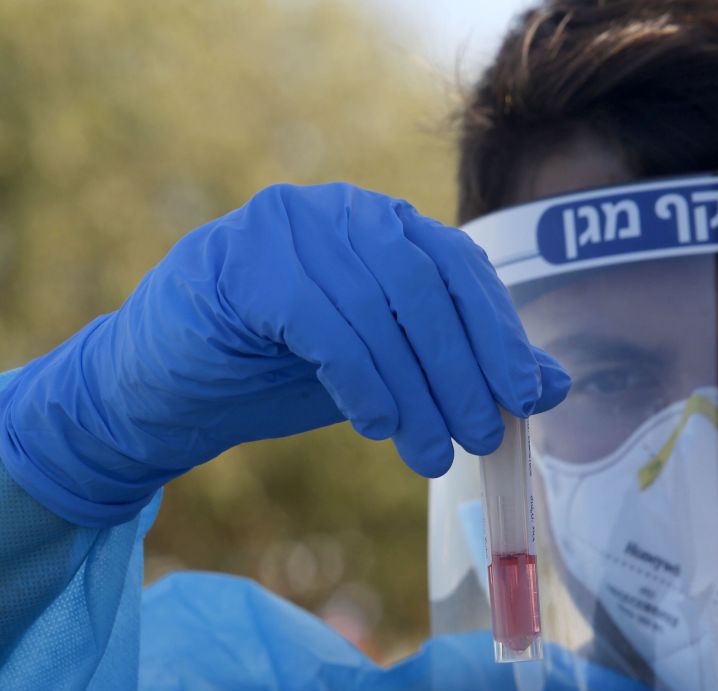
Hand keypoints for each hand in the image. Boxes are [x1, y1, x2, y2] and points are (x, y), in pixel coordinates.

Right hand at [0, 183, 569, 526]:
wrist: (165, 390)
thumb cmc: (281, 376)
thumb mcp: (389, 374)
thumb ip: (462, 370)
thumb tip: (552, 386)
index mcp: (383, 225)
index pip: (459, 266)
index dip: (499, 333)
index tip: (525, 398)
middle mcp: (341, 211)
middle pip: (426, 281)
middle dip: (463, 367)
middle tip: (480, 438)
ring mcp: (287, 225)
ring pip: (378, 304)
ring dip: (415, 388)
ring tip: (431, 454)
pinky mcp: (242, 260)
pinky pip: (323, 320)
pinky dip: (360, 378)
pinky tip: (376, 427)